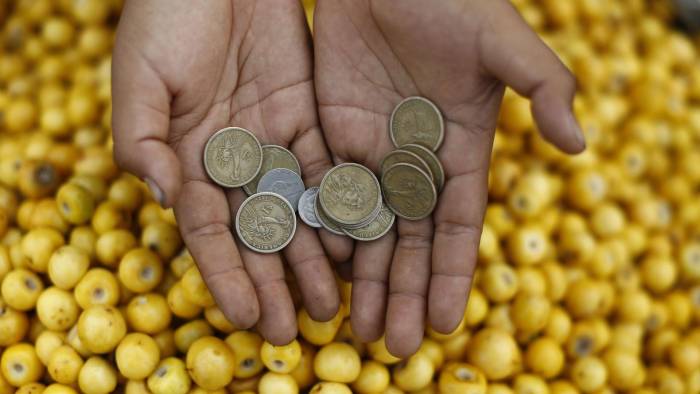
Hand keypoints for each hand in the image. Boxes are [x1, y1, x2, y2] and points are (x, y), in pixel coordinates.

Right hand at [112, 0, 349, 343]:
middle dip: (274, 281)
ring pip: (296, 210)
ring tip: (331, 302)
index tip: (245, 318)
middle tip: (295, 329)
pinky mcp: (308, 117)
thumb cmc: (166, 16)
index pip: (208, 231)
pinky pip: (326, 169)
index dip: (226, 276)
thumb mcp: (140, 77)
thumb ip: (143, 141)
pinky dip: (338, 207)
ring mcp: (272, 141)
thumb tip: (166, 202)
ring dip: (311, 256)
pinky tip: (352, 243)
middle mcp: (232, 160)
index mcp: (187, 158)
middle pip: (257, 231)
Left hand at [314, 0, 584, 356]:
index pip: (459, 226)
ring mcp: (372, 152)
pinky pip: (327, 196)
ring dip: (365, 281)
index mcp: (461, 148)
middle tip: (394, 349)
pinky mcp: (332, 137)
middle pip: (411, 242)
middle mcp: (416, 162)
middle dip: (405, 294)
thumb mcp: (502, 40)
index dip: (454, 274)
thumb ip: (544, 84)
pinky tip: (320, 278)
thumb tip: (579, 146)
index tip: (448, 323)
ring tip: (357, 332)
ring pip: (367, 230)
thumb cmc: (448, 0)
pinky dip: (324, 238)